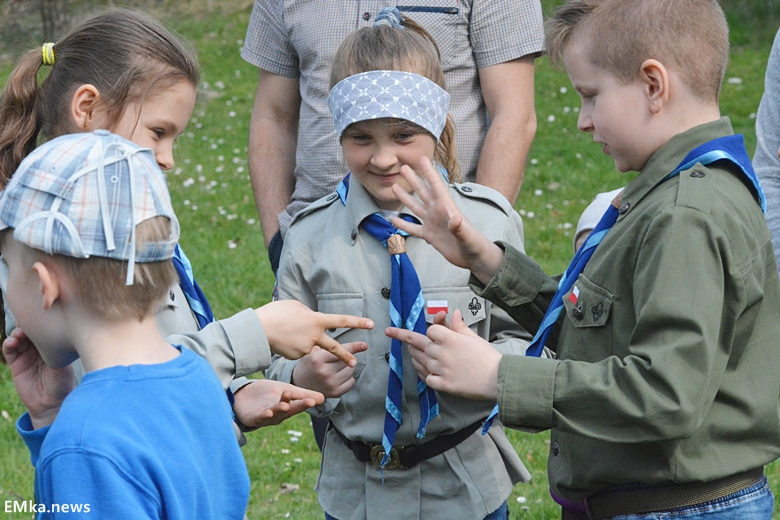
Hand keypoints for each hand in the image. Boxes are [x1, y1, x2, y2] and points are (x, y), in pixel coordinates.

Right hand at [2, 328, 72, 428]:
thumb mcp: (63, 363)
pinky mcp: (16, 363)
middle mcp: (39, 347)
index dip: (43, 321)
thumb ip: (57, 348)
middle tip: (30, 323)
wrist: (50, 403)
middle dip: (29, 324)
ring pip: (18, 337)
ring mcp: (26, 354)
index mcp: (53, 344)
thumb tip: (58, 331)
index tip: (42, 317)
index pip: (46, 328)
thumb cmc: (62, 382)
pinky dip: (8, 344)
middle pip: (31, 330)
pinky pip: (9, 350)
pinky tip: (12, 342)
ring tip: (20, 334)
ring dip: (17, 332)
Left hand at [232, 379, 323, 429]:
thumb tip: (322, 398)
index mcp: (288, 407)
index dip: (305, 403)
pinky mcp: (253, 418)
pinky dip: (264, 416)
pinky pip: (260, 418)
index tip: (314, 401)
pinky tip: (267, 412)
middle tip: (306, 402)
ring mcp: (266, 417)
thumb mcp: (286, 391)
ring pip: (275, 414)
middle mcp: (279, 414)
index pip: (298, 405)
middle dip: (296, 406)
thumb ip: (302, 395)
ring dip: (280, 410)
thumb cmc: (266, 394)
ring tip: (284, 404)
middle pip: (289, 410)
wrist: (243, 395)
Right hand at [256, 300, 372, 366]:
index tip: (371, 324)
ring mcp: (307, 348)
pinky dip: (294, 346)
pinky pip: (299, 350)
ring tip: (286, 331)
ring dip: (303, 340)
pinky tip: (284, 340)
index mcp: (317, 320)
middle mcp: (315, 336)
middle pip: (335, 348)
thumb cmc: (277, 314)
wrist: (260, 330)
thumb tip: (314, 320)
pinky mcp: (297, 357)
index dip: (357, 322)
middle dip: (347, 355)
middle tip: (355, 361)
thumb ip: (310, 314)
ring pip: (310, 346)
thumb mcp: (297, 307)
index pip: (342, 321)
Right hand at [291, 341, 366, 397]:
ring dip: (348, 368)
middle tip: (338, 360)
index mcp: (318, 359)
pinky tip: (338, 377)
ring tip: (335, 369)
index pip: (341, 351)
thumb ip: (329, 346)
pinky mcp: (335, 393)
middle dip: (347, 358)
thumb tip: (350, 343)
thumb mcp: (313, 351)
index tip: (365, 345)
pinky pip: (351, 382)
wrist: (300, 382)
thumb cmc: (309, 363)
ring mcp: (330, 383)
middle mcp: (324, 372)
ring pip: (351, 371)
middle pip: (348, 361)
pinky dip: (348, 378)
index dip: (354, 347)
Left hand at [385, 309, 500, 400]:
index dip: (430, 331)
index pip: (430, 331)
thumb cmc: (487, 357)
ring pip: (420, 361)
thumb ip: (459, 326)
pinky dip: (424, 374)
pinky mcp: (444, 385)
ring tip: (412, 353)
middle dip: (404, 337)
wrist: (497, 378)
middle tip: (390, 332)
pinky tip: (424, 371)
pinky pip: (426, 378)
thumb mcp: (474, 337)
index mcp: (451, 339)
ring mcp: (442, 369)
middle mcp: (443, 353)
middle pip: (418, 344)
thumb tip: (452, 312)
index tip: (430, 333)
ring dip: (415, 356)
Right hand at [390, 157, 504, 283]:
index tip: (422, 158)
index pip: (436, 186)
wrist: (472, 257)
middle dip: (413, 180)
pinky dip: (404, 225)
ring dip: (405, 198)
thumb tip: (455, 219)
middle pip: (423, 192)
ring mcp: (432, 223)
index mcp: (446, 207)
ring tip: (394, 187)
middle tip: (403, 167)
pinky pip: (413, 229)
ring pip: (415, 207)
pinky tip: (393, 220)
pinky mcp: (429, 235)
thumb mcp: (466, 234)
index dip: (429, 172)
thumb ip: (459, 227)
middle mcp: (437, 212)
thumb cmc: (473, 242)